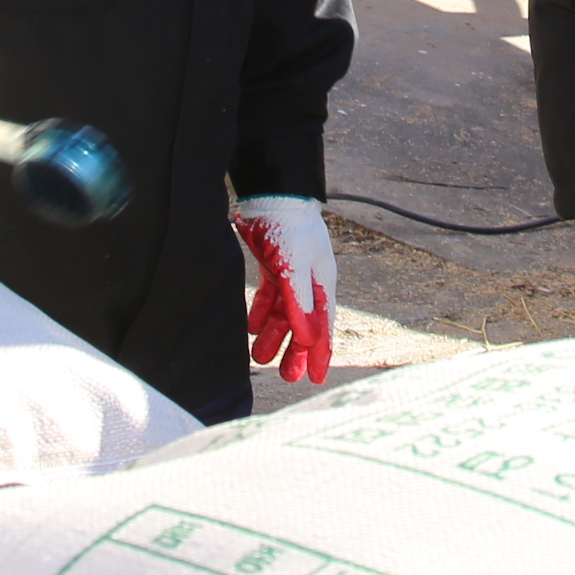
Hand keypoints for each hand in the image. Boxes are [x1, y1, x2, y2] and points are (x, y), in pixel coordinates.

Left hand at [234, 195, 335, 384]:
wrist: (272, 196)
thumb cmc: (290, 230)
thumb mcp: (295, 271)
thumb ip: (301, 305)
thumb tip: (308, 340)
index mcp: (321, 284)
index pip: (323, 327)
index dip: (320, 354)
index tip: (316, 378)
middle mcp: (308, 282)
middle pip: (303, 325)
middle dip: (296, 352)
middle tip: (289, 377)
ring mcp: (290, 275)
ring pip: (283, 314)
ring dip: (273, 336)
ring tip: (261, 357)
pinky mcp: (272, 267)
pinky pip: (268, 298)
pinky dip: (260, 314)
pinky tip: (251, 328)